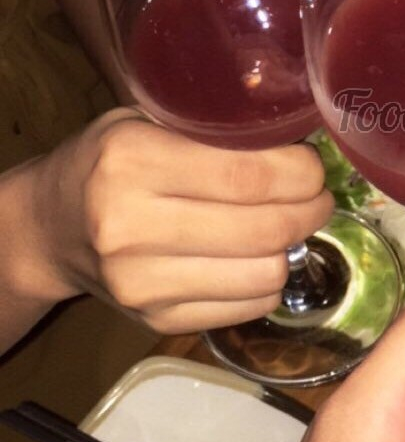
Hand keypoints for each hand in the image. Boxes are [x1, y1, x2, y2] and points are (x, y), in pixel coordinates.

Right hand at [20, 107, 332, 332]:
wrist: (50, 228)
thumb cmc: (109, 162)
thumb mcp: (145, 121)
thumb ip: (212, 126)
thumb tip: (301, 134)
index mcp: (129, 160)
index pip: (247, 173)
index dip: (301, 172)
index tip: (314, 166)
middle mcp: (129, 227)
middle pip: (265, 227)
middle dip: (310, 209)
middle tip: (317, 196)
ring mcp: (141, 284)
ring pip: (265, 273)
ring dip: (293, 247)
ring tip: (288, 223)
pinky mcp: (157, 321)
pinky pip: (250, 306)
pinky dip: (268, 280)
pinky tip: (257, 256)